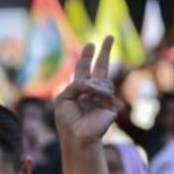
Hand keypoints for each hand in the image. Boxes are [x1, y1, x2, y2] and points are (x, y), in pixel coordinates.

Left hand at [54, 37, 116, 173]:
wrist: (76, 136)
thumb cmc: (67, 120)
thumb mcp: (63, 98)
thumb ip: (75, 85)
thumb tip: (92, 83)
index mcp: (79, 89)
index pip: (84, 70)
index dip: (86, 57)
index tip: (90, 45)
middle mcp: (92, 92)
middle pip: (101, 68)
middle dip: (105, 52)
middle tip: (110, 36)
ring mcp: (103, 98)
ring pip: (102, 81)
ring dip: (93, 84)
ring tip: (87, 91)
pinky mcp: (111, 105)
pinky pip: (106, 91)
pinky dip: (97, 92)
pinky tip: (93, 96)